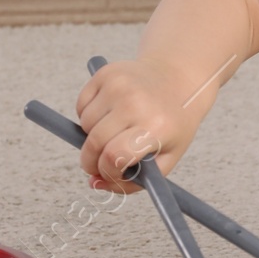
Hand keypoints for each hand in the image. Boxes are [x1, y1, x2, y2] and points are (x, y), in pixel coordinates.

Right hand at [75, 58, 199, 190]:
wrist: (177, 79)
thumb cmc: (172, 124)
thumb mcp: (167, 157)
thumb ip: (134, 181)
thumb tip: (95, 184)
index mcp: (156, 126)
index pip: (115, 156)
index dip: (106, 171)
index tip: (107, 174)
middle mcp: (136, 103)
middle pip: (95, 142)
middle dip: (90, 161)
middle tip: (97, 164)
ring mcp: (119, 85)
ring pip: (85, 124)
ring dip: (91, 135)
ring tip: (113, 132)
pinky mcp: (106, 73)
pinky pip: (81, 105)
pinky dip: (87, 116)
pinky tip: (108, 114)